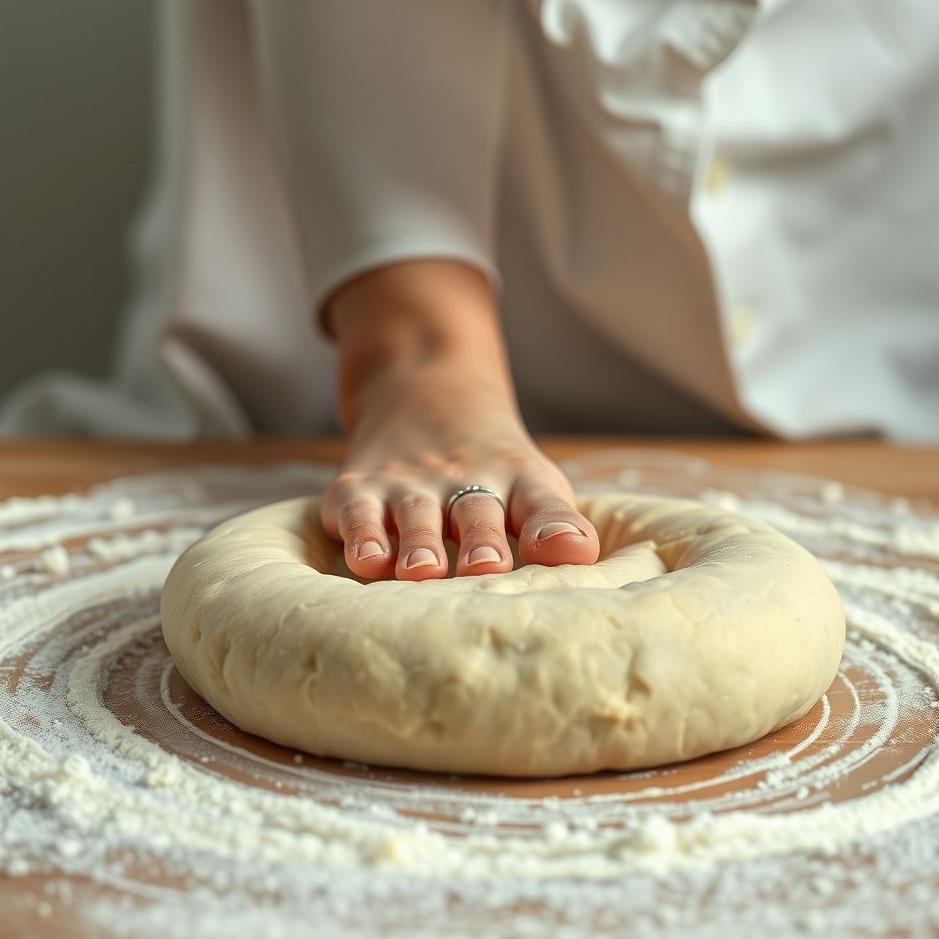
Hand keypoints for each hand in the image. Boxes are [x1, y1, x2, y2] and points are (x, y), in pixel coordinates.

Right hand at [319, 260, 599, 580]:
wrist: (424, 392)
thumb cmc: (490, 467)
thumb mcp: (532, 485)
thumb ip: (553, 524)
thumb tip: (581, 555)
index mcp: (518, 481)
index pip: (544, 503)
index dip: (557, 528)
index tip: (572, 549)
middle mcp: (465, 479)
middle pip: (478, 512)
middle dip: (482, 541)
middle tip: (488, 567)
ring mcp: (409, 484)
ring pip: (416, 516)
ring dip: (420, 544)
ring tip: (424, 572)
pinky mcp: (358, 491)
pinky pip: (357, 514)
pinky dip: (361, 536)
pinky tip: (366, 560)